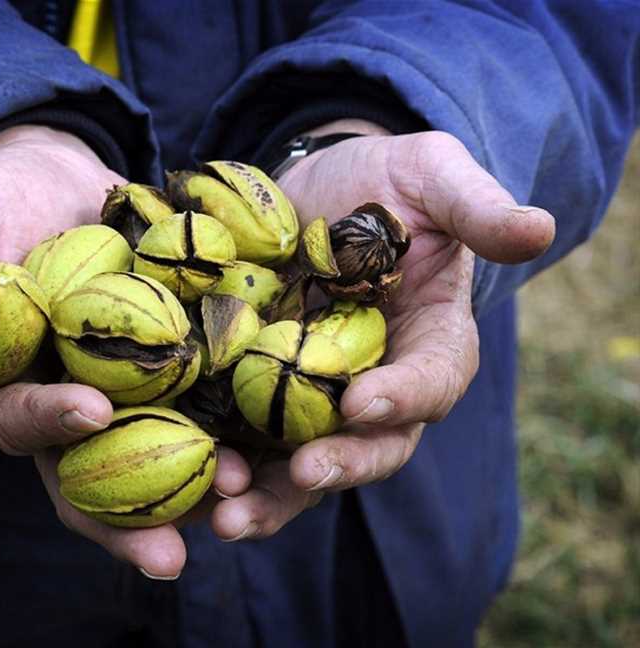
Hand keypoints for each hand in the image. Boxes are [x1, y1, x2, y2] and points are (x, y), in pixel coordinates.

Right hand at [0, 125, 251, 577]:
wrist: (62, 185)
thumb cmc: (1, 202)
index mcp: (0, 385)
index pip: (15, 420)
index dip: (48, 422)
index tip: (91, 411)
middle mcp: (60, 407)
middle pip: (87, 477)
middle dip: (126, 518)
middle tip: (168, 555)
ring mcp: (116, 396)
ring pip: (151, 459)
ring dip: (192, 491)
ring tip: (242, 503)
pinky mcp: (166, 375)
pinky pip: (197, 412)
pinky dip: (231, 433)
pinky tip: (272, 452)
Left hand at [212, 122, 554, 541]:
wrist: (317, 185)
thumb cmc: (386, 182)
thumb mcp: (432, 177)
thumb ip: (476, 207)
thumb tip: (539, 229)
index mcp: (431, 340)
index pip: (432, 380)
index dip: (405, 395)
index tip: (362, 401)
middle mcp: (378, 383)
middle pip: (371, 444)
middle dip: (339, 465)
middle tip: (301, 474)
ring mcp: (316, 394)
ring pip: (303, 461)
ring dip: (270, 496)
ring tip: (229, 515)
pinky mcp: (262, 390)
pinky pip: (247, 439)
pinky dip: (225, 465)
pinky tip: (191, 483)